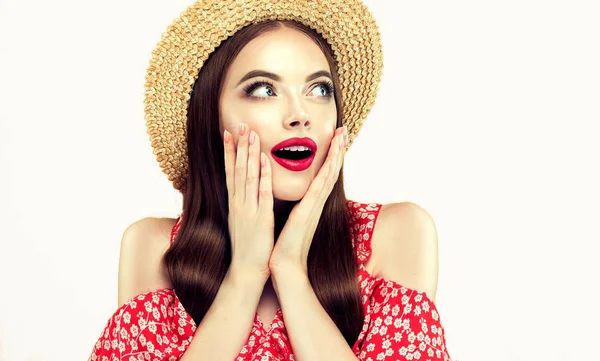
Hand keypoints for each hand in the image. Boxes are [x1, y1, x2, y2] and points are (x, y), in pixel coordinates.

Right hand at [224, 122, 273, 281]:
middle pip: (237, 169)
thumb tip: (243, 194)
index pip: (230, 172)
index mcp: (235, 204)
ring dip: (249, 153)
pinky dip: (263, 175)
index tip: (229, 133)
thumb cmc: (247, 250)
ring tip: (250, 133)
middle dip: (239, 145)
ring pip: (248, 176)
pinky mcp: (261, 218)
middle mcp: (239, 203)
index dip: (229, 152)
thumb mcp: (242, 223)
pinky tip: (264, 159)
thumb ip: (243, 206)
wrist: (246, 272)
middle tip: (241, 124)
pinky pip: (262, 192)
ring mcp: (248, 209)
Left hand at [269, 126, 348, 275]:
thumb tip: (298, 196)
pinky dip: (323, 175)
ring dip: (336, 156)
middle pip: (331, 170)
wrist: (285, 267)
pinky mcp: (307, 214)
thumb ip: (298, 206)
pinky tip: (327, 162)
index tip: (335, 136)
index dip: (331, 154)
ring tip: (341, 138)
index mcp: (311, 202)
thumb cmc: (286, 245)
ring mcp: (314, 208)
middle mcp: (316, 203)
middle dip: (338, 149)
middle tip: (344, 129)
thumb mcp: (293, 219)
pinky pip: (316, 190)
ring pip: (328, 176)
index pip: (324, 173)